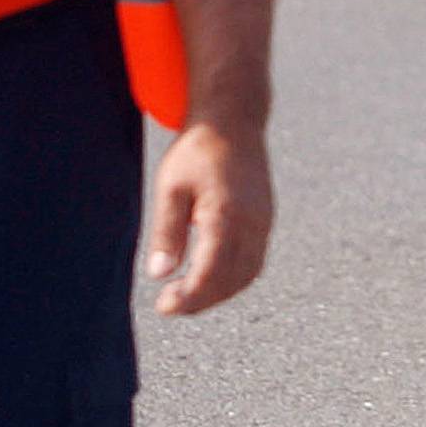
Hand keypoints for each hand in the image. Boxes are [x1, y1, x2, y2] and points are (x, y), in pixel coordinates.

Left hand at [145, 119, 272, 316]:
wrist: (233, 119)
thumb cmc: (197, 150)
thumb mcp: (171, 186)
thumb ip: (167, 232)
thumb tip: (159, 275)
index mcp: (226, 214)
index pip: (210, 273)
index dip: (188, 298)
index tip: (164, 307)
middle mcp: (252, 223)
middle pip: (231, 281)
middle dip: (201, 300)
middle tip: (171, 304)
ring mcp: (263, 222)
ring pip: (247, 275)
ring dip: (219, 293)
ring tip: (188, 294)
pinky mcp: (266, 220)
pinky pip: (254, 262)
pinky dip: (233, 278)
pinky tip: (210, 276)